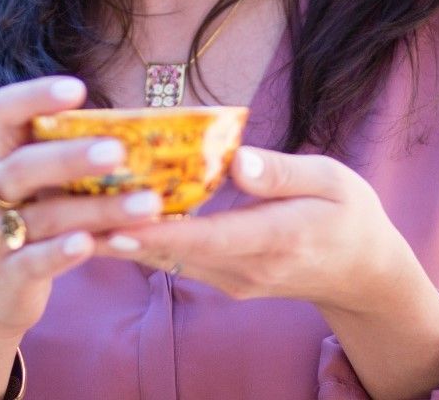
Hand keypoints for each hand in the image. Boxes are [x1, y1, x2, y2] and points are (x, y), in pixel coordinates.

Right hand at [0, 77, 165, 338]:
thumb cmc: (35, 222)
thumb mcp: (47, 184)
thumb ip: (81, 158)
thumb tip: (153, 134)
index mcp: (3, 154)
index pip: (4, 111)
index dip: (34, 95)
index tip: (78, 89)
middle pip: (23, 165)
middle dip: (70, 157)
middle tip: (119, 152)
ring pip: (42, 217)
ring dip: (96, 210)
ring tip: (146, 205)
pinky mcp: (6, 277)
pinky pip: (32, 262)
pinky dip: (62, 253)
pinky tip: (91, 245)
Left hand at [94, 145, 403, 315]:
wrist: (364, 273)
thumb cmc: (351, 215)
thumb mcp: (332, 181)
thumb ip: (283, 172)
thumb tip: (237, 160)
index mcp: (276, 239)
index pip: (207, 237)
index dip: (158, 229)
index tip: (114, 218)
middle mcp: (247, 268)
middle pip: (174, 252)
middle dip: (123, 231)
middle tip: (73, 207)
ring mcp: (234, 279)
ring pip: (169, 259)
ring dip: (126, 236)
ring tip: (78, 207)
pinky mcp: (225, 278)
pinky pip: (178, 260)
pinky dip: (145, 239)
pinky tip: (112, 215)